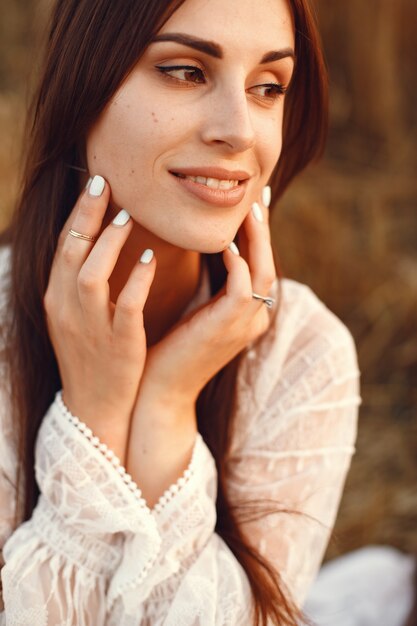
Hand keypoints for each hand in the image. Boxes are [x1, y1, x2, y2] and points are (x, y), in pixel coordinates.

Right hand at [44, 176, 155, 461]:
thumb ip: (83, 283)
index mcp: (56, 299)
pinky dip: (135, 279)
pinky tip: (148, 258)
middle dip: (85, 215)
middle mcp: (66, 309)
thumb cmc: (92, 356)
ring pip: (91, 274)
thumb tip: (97, 244)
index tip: (94, 185)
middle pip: (70, 252)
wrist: (95, 407)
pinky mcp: (117, 344)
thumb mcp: (77, 317)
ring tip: (128, 215)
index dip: (77, 215)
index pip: (62, 248)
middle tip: (104, 181)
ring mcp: (89, 327)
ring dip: (108, 243)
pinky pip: (124, 305)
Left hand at [139, 194, 274, 406]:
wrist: (159, 390)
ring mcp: (245, 325)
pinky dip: (238, 263)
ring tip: (245, 210)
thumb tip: (201, 243)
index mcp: (247, 314)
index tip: (250, 206)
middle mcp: (254, 319)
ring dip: (255, 239)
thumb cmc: (171, 347)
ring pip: (263, 271)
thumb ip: (206, 280)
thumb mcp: (194, 307)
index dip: (258, 235)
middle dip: (263, 229)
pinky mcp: (228, 328)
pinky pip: (243, 288)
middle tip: (256, 197)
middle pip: (268, 263)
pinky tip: (223, 243)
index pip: (260, 266)